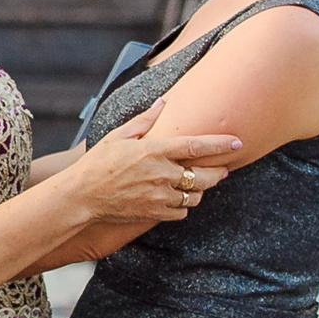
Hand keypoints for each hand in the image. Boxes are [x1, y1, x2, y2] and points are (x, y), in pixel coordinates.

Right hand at [69, 99, 241, 221]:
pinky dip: (183, 206)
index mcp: (154, 151)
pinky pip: (181, 212)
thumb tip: (162, 104)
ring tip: (195, 185)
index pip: (197, 146)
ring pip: (195, 196)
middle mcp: (162, 174)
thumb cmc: (96, 164)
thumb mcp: (117, 137)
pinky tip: (176, 199)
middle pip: (205, 175)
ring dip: (199, 190)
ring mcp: (160, 196)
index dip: (220, 144)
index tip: (237, 142)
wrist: (81, 196)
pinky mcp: (155, 213)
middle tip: (222, 170)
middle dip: (218, 172)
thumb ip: (144, 121)